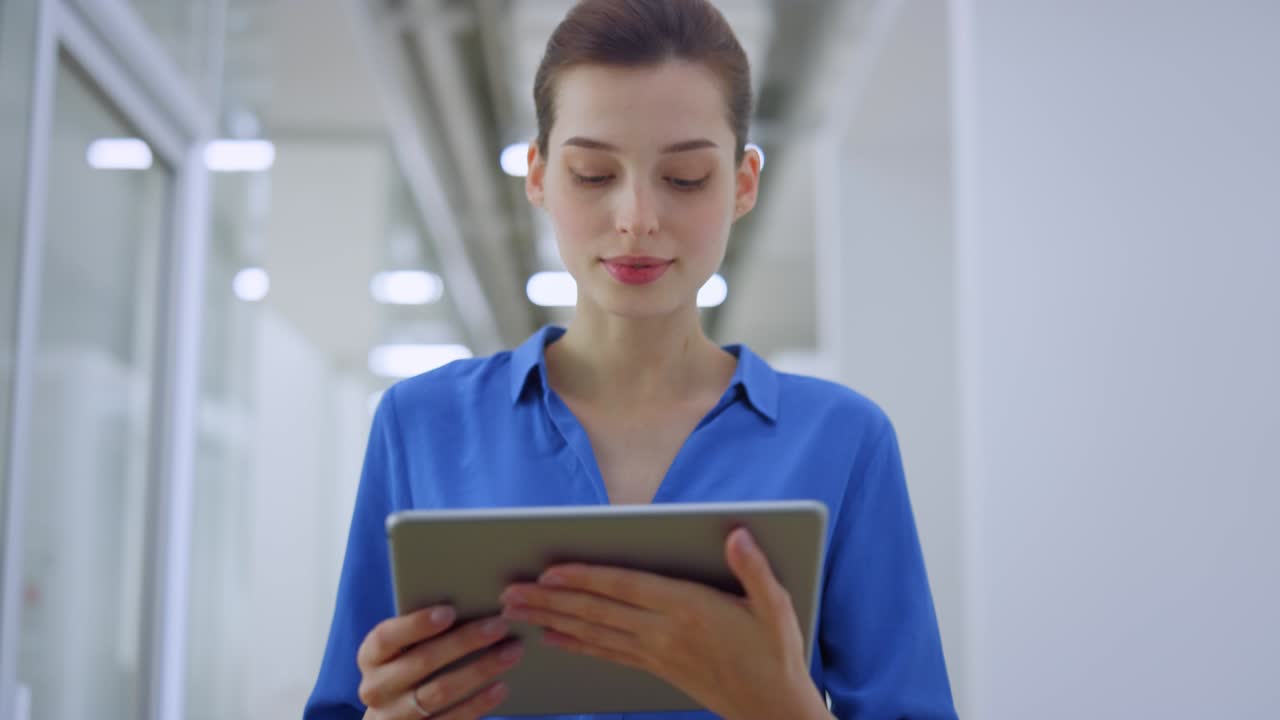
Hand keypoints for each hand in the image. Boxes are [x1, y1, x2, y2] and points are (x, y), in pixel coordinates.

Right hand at [356, 605, 522, 718]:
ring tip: (510, 652)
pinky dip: (478, 703)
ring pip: (439, 692)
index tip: (450, 611)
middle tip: (499, 625)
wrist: (393, 718)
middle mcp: (377, 688)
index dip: (417, 624)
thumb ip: (423, 629)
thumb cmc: (407, 666)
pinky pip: (451, 719)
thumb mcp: (404, 648)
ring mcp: (396, 716)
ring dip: (479, 670)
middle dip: (464, 642)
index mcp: (371, 657)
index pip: (387, 637)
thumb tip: (469, 600)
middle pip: (422, 662)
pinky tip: (501, 687)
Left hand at [498, 528, 829, 719]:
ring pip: (594, 632)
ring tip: (518, 609)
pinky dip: (576, 644)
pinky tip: (551, 637)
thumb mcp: (776, 607)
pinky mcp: (656, 669)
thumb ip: (753, 568)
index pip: (626, 587)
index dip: (585, 578)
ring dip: (552, 619)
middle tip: (510, 591)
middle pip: (598, 611)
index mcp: (689, 608)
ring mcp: (657, 653)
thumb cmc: (776, 654)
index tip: (550, 570)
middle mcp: (665, 631)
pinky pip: (606, 653)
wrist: (775, 710)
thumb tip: (738, 534)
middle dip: (550, 599)